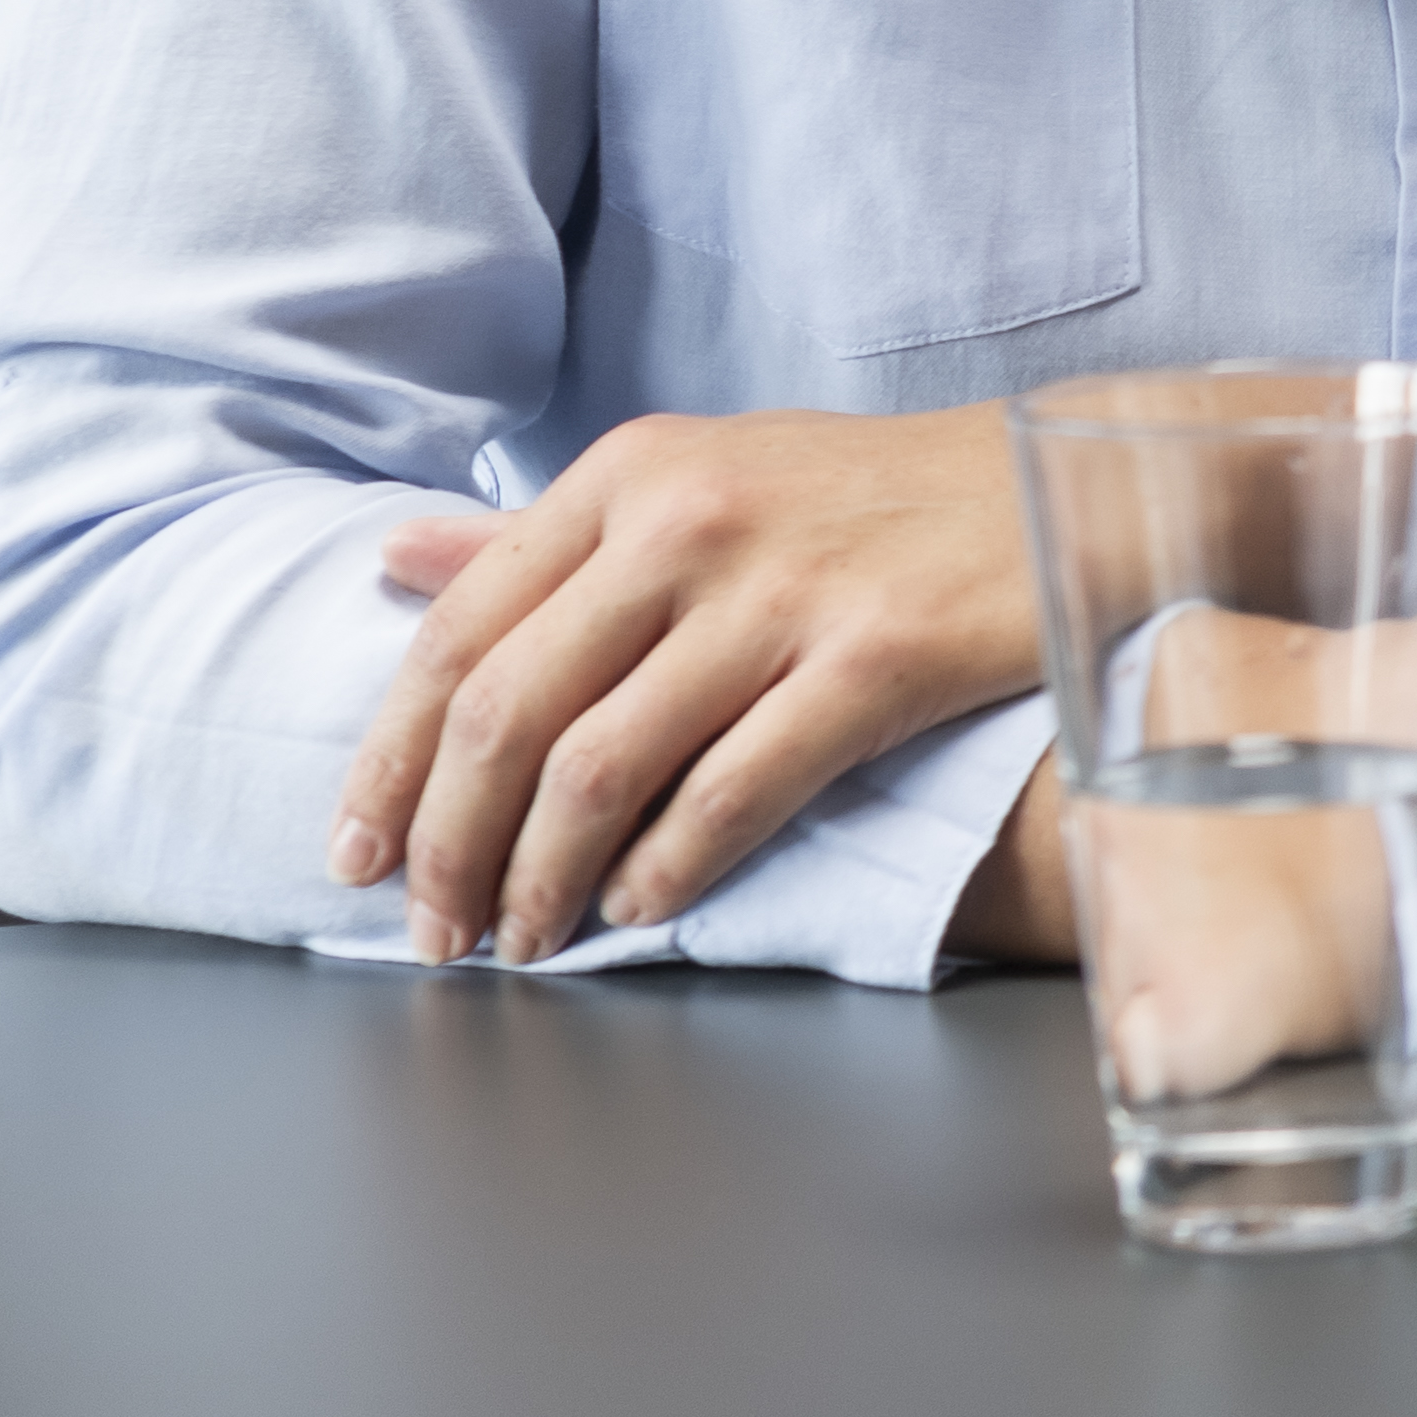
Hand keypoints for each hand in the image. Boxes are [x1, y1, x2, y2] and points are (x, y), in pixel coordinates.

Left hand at [334, 409, 1035, 962]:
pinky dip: (671, 868)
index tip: (359, 857)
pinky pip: (736, 789)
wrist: (1057, 484)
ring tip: (529, 941)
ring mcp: (782, 588)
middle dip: (450, 848)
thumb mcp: (697, 478)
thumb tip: (394, 562)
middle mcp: (688, 520)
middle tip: (437, 933)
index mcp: (628, 475)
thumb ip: (549, 539)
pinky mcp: (875, 656)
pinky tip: (642, 907)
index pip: (457, 634)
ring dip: (544, 879)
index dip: (389, 763)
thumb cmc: (868, 499)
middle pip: (510, 713)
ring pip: (603, 766)